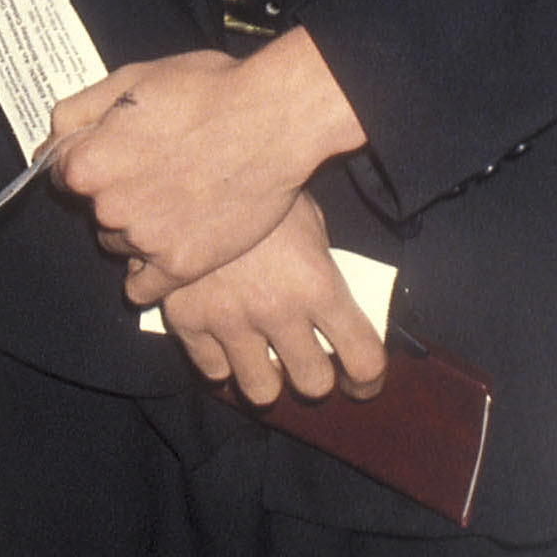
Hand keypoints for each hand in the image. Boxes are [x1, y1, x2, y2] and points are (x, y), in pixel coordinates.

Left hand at [48, 28, 364, 295]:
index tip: (120, 154)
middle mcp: (108, 208)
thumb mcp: (130, 80)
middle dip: (117, 193)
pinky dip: (148, 275)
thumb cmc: (206, 91)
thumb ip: (78, 113)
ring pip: (120, 243)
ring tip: (179, 200)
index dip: (92, 160)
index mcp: (88, 164)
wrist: (272, 120)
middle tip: (159, 172)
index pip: (64, 174)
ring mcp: (144, 241)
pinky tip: (166, 252)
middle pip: (95, 210)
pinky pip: (143, 288)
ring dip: (138, 229)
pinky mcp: (180, 266)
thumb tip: (49, 142)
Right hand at [156, 196, 387, 405]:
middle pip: (313, 384)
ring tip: (265, 360)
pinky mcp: (187, 319)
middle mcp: (277, 310)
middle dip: (315, 377)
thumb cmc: (258, 185)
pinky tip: (224, 340)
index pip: (364, 360)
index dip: (369, 381)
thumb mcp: (307, 218)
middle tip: (307, 364)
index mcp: (318, 283)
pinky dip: (221, 362)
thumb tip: (333, 306)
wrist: (188, 165)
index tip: (361, 384)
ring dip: (269, 379)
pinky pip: (213, 371)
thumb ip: (321, 267)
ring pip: (262, 391)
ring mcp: (229, 319)